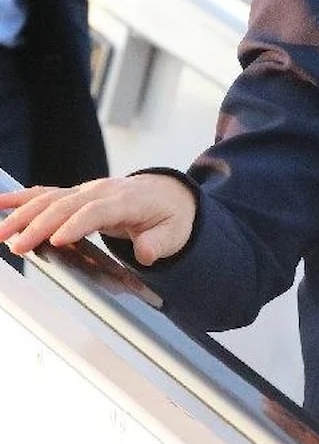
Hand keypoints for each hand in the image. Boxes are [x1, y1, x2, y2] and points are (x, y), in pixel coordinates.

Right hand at [0, 175, 196, 266]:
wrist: (169, 194)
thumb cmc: (170, 215)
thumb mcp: (175, 232)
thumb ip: (160, 242)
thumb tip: (147, 253)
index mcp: (128, 200)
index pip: (97, 211)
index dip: (76, 224)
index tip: (57, 241)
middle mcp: (103, 191)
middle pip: (66, 205)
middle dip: (40, 224)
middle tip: (17, 246)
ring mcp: (88, 190)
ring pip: (50, 198)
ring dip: (22, 214)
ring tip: (0, 234)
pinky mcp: (76, 194)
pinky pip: (46, 193)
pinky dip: (21, 198)